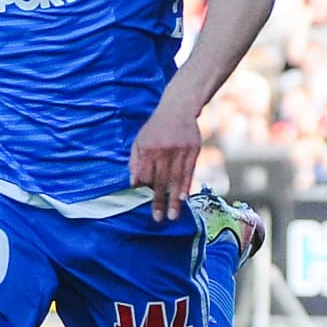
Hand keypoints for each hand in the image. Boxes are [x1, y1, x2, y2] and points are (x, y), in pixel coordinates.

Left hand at [131, 100, 201, 221]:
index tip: (143, 206)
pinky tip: (184, 199)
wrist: (178, 108)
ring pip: (176, 179)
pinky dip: (186, 186)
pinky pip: (189, 172)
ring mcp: (179, 151)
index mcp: (147, 149)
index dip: (143, 191)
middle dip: (158, 201)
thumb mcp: (140, 141)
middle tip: (157, 219)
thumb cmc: (156, 128)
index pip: (144, 175)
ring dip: (174, 200)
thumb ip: (135, 162)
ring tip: (173, 216)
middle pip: (160, 180)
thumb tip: (134, 184)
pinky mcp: (193, 150)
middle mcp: (163, 151)